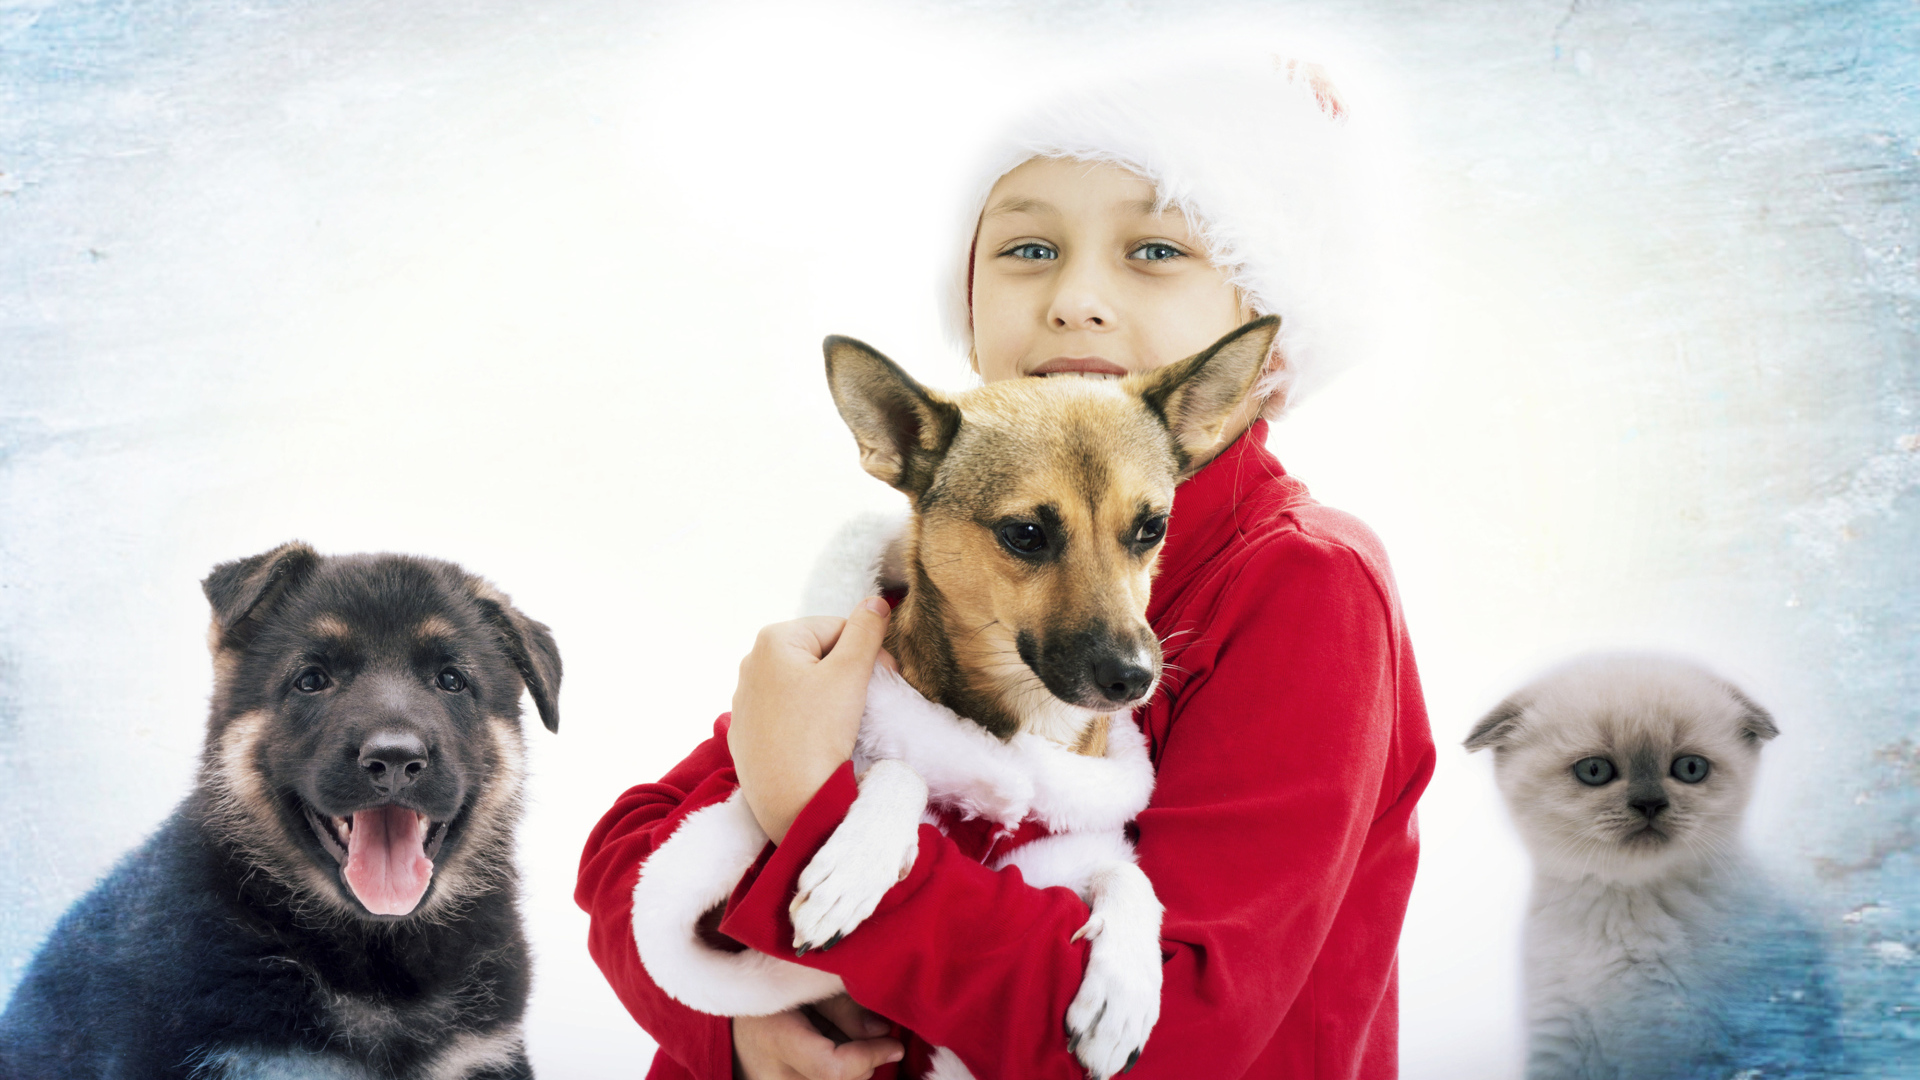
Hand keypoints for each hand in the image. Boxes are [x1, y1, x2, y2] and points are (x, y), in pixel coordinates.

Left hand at [730, 599, 891, 842]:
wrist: (789, 802)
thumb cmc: (818, 732)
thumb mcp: (850, 674)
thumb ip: (866, 631)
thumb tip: (876, 600)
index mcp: (772, 639)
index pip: (837, 627)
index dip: (867, 650)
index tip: (885, 677)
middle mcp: (750, 663)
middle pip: (818, 653)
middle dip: (847, 672)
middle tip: (866, 701)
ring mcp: (745, 700)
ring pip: (802, 683)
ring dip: (829, 695)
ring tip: (842, 723)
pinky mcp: (746, 732)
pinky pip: (786, 712)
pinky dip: (807, 719)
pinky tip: (818, 739)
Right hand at [733, 995, 902, 1079]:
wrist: (733, 1010)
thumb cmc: (770, 983)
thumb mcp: (806, 981)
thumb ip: (843, 1006)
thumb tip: (883, 1033)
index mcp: (775, 1039)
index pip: (833, 1069)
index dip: (870, 1057)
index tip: (894, 1044)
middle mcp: (772, 1076)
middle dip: (865, 1061)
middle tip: (865, 1030)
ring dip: (851, 1068)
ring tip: (837, 1035)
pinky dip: (838, 1072)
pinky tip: (831, 1050)